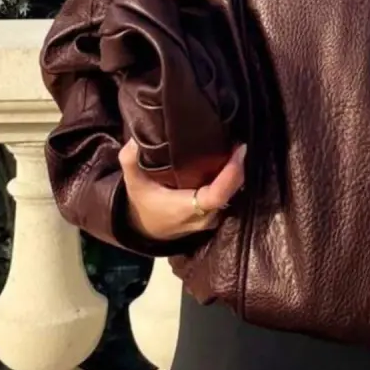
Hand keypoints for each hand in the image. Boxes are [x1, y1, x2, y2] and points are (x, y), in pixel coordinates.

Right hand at [118, 138, 246, 240]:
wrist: (147, 228)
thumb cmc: (142, 203)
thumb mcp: (133, 182)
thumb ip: (131, 161)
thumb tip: (135, 140)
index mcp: (185, 209)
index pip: (216, 195)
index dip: (231, 174)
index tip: (238, 150)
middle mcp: (203, 217)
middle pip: (230, 192)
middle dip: (236, 168)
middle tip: (237, 144)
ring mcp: (212, 218)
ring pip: (232, 194)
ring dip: (235, 173)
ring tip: (233, 149)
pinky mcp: (215, 214)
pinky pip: (229, 196)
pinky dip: (230, 180)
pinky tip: (229, 162)